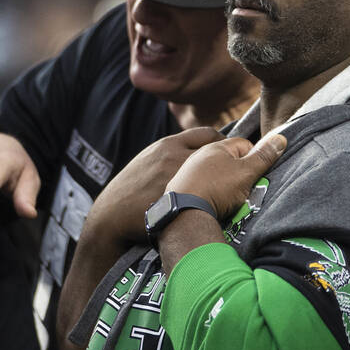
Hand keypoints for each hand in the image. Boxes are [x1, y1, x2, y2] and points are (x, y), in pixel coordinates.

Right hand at [93, 127, 224, 244]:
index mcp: (167, 144)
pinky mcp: (178, 200)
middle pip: (216, 151)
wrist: (111, 216)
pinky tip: (219, 204)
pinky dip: (217, 197)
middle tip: (238, 170)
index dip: (223, 141)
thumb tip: (196, 151)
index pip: (207, 133)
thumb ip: (171, 153)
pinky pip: (208, 196)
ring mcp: (177, 178)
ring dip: (226, 180)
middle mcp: (174, 157)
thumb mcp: (149, 160)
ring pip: (215, 174)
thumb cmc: (131, 189)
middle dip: (230, 159)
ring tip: (232, 188)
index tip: (230, 151)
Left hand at [164, 131, 286, 220]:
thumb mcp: (246, 172)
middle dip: (238, 173)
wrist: (183, 213)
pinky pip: (200, 185)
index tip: (256, 175)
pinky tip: (209, 202)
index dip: (254, 159)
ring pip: (214, 173)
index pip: (244, 145)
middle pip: (228, 160)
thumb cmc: (217, 189)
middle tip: (243, 189)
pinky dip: (207, 192)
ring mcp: (188, 170)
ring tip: (226, 199)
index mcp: (217, 146)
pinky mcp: (180, 186)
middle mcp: (199, 154)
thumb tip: (280, 138)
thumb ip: (263, 157)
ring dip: (222, 184)